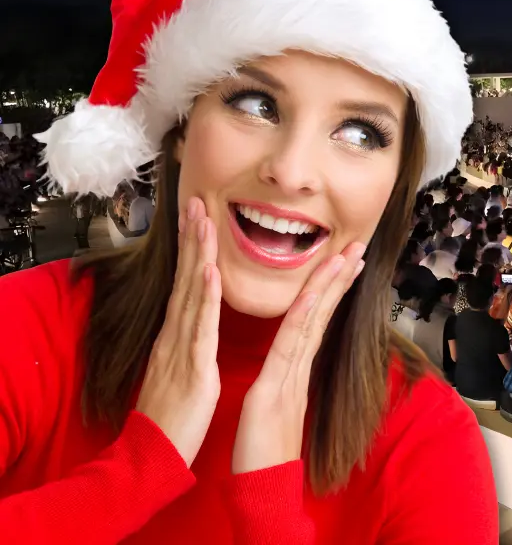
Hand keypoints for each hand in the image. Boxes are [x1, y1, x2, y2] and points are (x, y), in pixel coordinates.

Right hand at [134, 197, 221, 466]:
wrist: (154, 457)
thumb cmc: (172, 418)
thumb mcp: (180, 371)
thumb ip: (186, 345)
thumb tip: (193, 324)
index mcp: (178, 338)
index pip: (187, 285)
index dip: (193, 250)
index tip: (199, 216)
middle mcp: (176, 337)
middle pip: (187, 280)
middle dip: (193, 239)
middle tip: (197, 200)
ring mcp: (182, 350)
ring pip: (193, 295)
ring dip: (200, 256)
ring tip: (204, 220)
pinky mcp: (193, 369)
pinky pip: (199, 330)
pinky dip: (205, 300)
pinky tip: (210, 274)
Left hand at [230, 242, 366, 474]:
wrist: (262, 488)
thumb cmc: (263, 453)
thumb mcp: (274, 407)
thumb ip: (284, 382)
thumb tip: (290, 365)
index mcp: (294, 371)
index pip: (315, 320)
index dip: (331, 289)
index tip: (346, 262)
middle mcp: (297, 369)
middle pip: (321, 314)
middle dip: (339, 278)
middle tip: (359, 246)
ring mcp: (289, 378)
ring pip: (311, 323)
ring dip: (329, 287)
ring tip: (346, 256)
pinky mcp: (273, 391)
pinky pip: (288, 349)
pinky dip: (299, 319)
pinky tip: (309, 296)